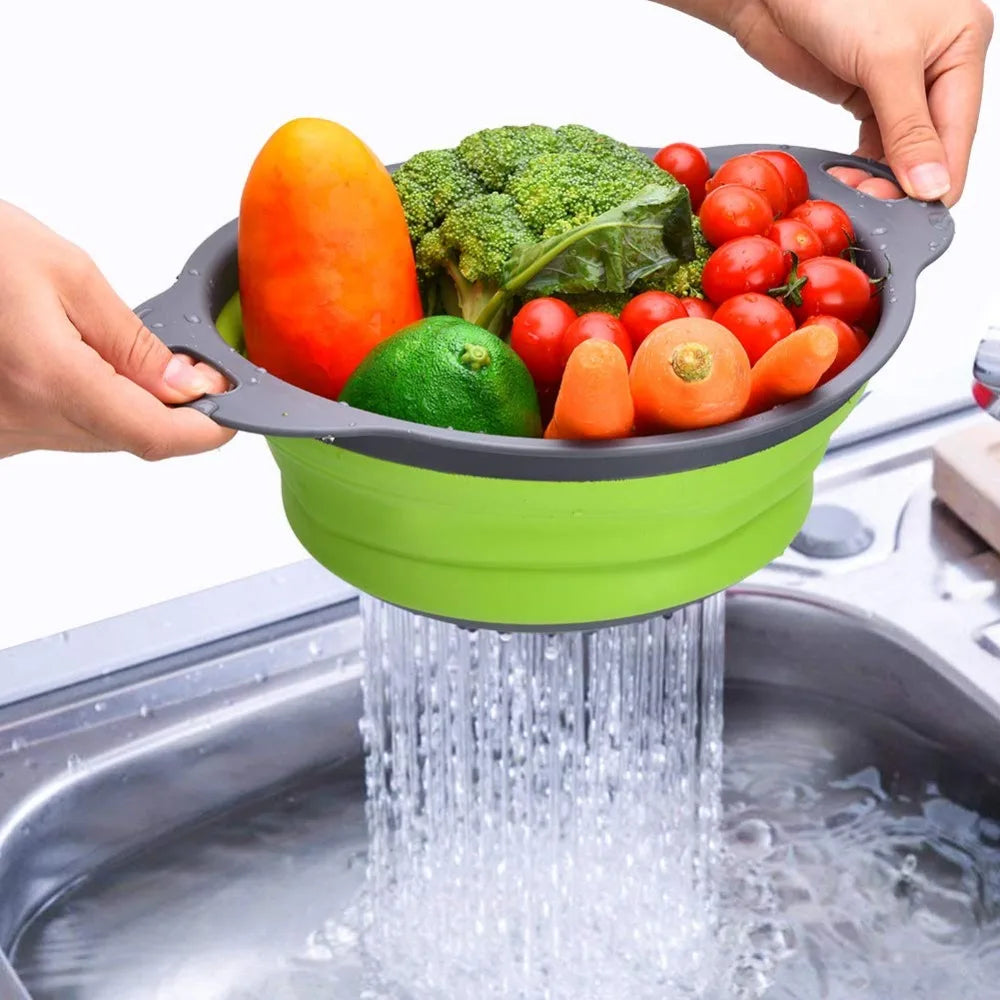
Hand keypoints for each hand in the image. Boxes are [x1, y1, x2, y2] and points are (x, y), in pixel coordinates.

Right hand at [0, 200, 233, 459]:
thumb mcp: (69, 275)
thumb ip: (135, 343)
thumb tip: (190, 386)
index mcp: (48, 378)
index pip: (152, 435)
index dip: (204, 433)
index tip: (231, 418)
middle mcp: (19, 420)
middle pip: (126, 438)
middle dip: (166, 410)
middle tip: (182, 368)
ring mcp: (1, 434)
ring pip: (95, 437)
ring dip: (123, 405)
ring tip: (105, 348)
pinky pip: (59, 431)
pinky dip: (84, 404)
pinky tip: (70, 361)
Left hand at [664, 0, 993, 205]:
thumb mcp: (886, 61)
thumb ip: (909, 128)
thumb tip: (933, 185)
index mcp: (963, 45)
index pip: (960, 135)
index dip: (935, 182)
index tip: (906, 215)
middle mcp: (938, 65)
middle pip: (931, 149)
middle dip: (902, 183)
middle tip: (865, 202)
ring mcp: (900, 83)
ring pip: (901, 153)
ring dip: (877, 179)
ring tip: (848, 190)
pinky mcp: (864, 94)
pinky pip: (874, 145)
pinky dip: (860, 167)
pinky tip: (844, 178)